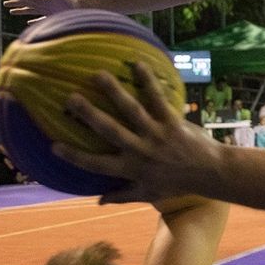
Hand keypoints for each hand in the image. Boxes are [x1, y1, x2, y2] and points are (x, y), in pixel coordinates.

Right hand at [3, 0, 79, 20]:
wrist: (80, 7)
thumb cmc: (69, 0)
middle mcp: (42, 4)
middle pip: (25, 3)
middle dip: (15, 3)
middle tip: (4, 3)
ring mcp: (46, 10)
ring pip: (30, 10)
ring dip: (20, 11)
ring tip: (11, 11)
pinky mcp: (51, 17)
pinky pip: (38, 19)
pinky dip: (32, 20)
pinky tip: (28, 22)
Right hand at [52, 63, 224, 204]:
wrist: (210, 173)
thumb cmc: (177, 184)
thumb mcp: (148, 194)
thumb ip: (122, 195)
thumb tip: (98, 201)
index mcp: (131, 169)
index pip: (96, 164)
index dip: (74, 156)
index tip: (53, 145)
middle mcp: (140, 151)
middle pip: (109, 130)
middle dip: (89, 115)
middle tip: (70, 99)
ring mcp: (156, 134)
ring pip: (131, 110)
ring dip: (114, 92)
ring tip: (98, 74)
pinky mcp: (172, 121)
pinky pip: (157, 98)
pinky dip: (148, 80)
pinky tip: (137, 64)